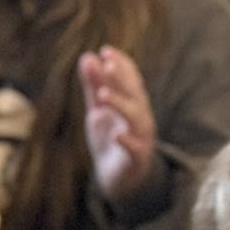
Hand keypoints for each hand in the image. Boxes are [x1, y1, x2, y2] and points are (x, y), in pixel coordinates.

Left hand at [80, 47, 157, 201]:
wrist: (117, 179)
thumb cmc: (110, 139)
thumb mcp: (98, 111)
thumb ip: (95, 86)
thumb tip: (88, 57)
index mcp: (132, 103)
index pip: (130, 79)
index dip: (121, 65)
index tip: (105, 50)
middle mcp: (140, 117)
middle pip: (136, 94)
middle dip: (123, 79)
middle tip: (108, 65)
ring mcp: (141, 138)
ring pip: (137, 119)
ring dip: (122, 105)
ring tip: (103, 95)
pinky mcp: (136, 160)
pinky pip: (136, 150)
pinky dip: (128, 142)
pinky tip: (117, 136)